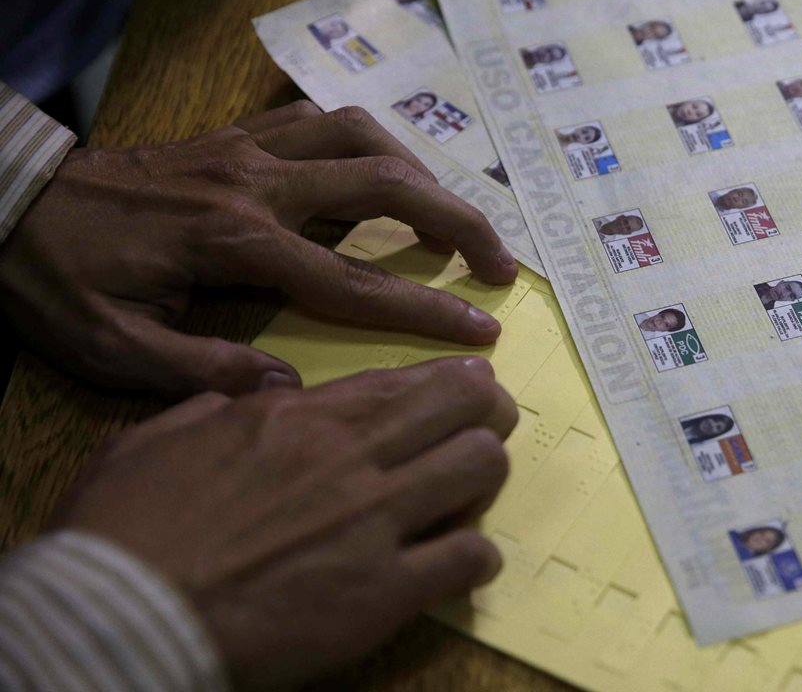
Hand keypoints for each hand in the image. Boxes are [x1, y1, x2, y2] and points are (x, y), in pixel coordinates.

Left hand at [0, 102, 517, 395]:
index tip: (483, 329)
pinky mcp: (235, 135)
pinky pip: (322, 119)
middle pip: (385, 187)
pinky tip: (382, 171)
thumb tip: (286, 389)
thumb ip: (200, 369)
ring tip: (449, 217)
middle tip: (500, 261)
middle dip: (457, 220)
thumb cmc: (55, 280)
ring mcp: (248, 150)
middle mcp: (257, 185)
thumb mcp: (108, 345)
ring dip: (420, 172)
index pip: (355, 280)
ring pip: (361, 136)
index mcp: (236, 244)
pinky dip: (368, 141)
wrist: (5, 202)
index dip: (426, 308)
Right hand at [55, 356, 515, 688]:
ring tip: (474, 488)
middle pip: (461, 406)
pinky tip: (464, 561)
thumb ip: (206, 409)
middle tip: (488, 423)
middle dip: (486, 409)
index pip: (400, 380)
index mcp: (294, 418)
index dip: (449, 378)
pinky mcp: (384, 592)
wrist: (120, 617)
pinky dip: (476, 558)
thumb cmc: (122, 532)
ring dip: (485, 473)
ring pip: (479, 466)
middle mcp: (348, 457)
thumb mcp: (151, 441)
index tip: (471, 381)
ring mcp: (373, 521)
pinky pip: (468, 558)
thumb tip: (241, 399)